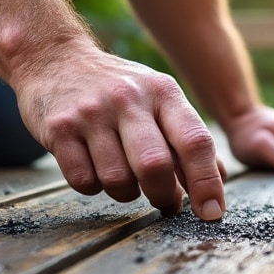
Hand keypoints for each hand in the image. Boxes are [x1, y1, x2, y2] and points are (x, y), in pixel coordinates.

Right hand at [12, 43, 226, 219]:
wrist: (54, 59)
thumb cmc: (119, 90)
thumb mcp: (160, 100)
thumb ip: (188, 138)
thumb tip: (218, 180)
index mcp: (163, 92)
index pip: (195, 142)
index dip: (207, 183)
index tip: (212, 213)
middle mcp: (128, 99)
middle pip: (155, 167)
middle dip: (164, 196)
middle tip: (164, 202)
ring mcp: (91, 113)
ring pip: (118, 181)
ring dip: (126, 193)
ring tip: (124, 176)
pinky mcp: (59, 129)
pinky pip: (84, 182)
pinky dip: (93, 187)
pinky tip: (94, 168)